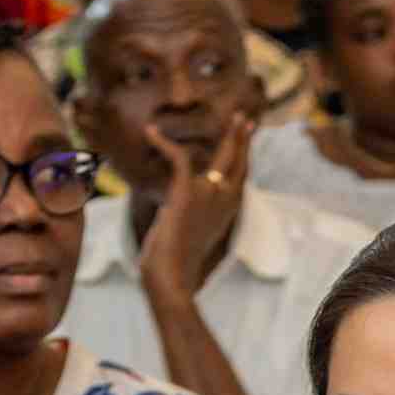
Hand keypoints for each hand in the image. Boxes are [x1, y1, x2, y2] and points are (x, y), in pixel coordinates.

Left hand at [139, 111, 252, 302]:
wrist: (173, 277)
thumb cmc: (179, 267)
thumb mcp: (192, 239)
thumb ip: (192, 221)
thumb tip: (172, 212)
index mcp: (228, 212)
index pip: (240, 178)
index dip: (243, 158)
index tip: (244, 143)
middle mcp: (225, 200)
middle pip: (241, 163)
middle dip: (243, 139)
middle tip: (244, 119)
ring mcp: (210, 194)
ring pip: (225, 154)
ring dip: (230, 135)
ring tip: (230, 117)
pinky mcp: (187, 190)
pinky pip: (178, 157)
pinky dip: (162, 142)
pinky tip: (150, 131)